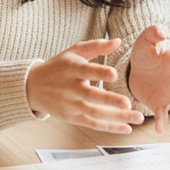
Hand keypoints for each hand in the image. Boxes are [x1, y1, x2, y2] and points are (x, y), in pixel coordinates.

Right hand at [26, 38, 144, 133]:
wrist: (32, 87)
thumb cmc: (58, 67)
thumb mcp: (74, 52)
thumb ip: (96, 46)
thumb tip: (118, 41)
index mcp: (72, 69)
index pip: (86, 71)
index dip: (99, 73)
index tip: (114, 74)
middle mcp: (71, 88)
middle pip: (92, 96)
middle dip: (110, 101)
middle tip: (128, 104)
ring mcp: (71, 105)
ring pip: (95, 113)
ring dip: (117, 117)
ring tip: (138, 117)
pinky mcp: (72, 118)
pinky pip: (93, 124)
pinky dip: (110, 127)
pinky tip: (126, 128)